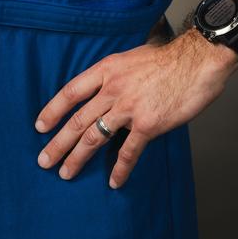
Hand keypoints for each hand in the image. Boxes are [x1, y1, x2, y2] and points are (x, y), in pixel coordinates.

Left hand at [34, 27, 237, 187]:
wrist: (196, 61)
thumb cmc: (169, 57)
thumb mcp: (132, 56)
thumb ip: (116, 73)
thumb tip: (107, 86)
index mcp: (106, 69)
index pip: (71, 91)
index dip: (53, 110)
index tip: (40, 126)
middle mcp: (112, 89)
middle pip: (77, 120)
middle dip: (58, 143)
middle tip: (44, 161)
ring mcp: (128, 108)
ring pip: (94, 138)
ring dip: (77, 159)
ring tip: (66, 173)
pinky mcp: (147, 125)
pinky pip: (128, 152)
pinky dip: (119, 169)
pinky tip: (113, 182)